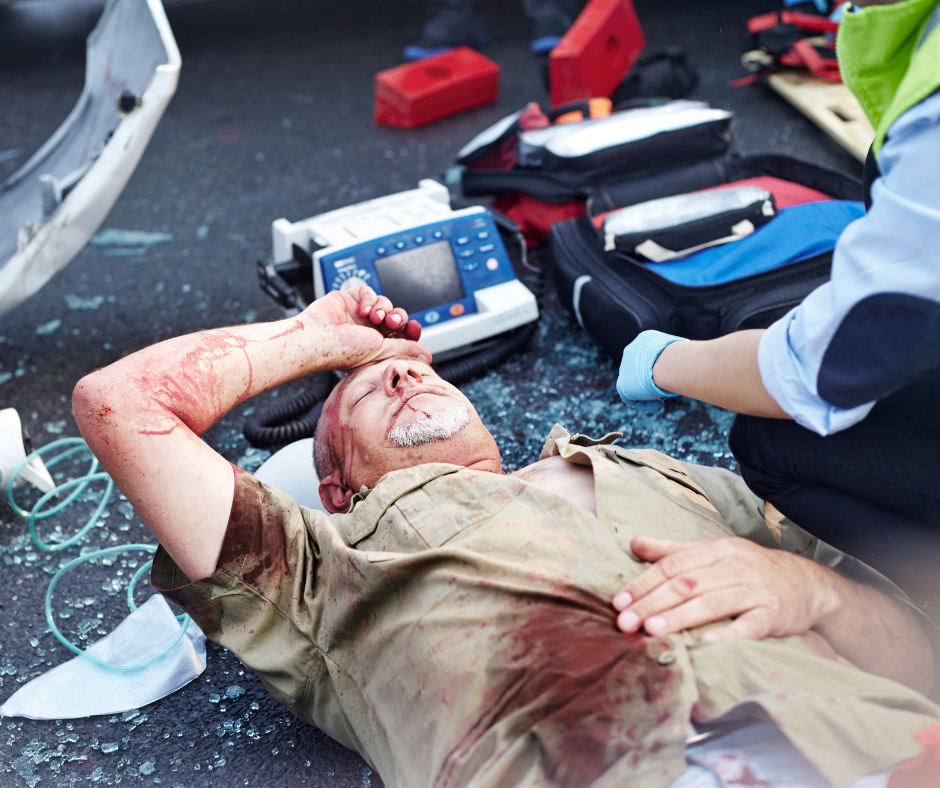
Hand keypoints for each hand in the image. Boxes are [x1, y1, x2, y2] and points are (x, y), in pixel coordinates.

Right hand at [304, 285, 431, 371]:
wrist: (319, 338)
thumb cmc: (343, 351)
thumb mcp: (381, 352)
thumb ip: (405, 349)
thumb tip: (427, 356)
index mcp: (377, 346)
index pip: (401, 335)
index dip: (410, 330)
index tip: (414, 329)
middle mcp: (368, 331)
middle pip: (396, 317)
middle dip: (398, 318)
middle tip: (392, 322)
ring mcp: (359, 315)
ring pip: (384, 303)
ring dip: (383, 308)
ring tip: (373, 316)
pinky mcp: (349, 299)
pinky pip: (368, 291)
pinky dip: (369, 298)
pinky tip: (362, 309)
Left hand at [611, 535, 838, 641]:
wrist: (808, 584)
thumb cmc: (750, 569)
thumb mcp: (713, 552)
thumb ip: (673, 550)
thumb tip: (634, 542)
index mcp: (715, 550)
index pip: (671, 566)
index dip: (643, 583)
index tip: (618, 601)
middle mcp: (733, 567)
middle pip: (686, 584)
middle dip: (651, 603)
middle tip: (625, 621)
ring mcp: (754, 590)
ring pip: (711, 603)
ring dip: (679, 617)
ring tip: (652, 630)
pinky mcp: (773, 615)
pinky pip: (749, 626)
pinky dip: (728, 635)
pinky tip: (706, 645)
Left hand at [617, 331, 685, 410]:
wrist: (671, 364)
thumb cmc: (683, 358)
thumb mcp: (684, 353)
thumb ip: (680, 358)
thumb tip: (690, 362)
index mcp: (645, 338)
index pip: (649, 355)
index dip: (660, 367)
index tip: (670, 374)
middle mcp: (632, 350)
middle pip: (641, 369)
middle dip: (653, 379)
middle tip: (667, 386)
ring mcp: (625, 367)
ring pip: (636, 383)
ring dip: (649, 391)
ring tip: (664, 395)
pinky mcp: (622, 385)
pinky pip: (631, 398)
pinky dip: (645, 402)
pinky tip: (659, 403)